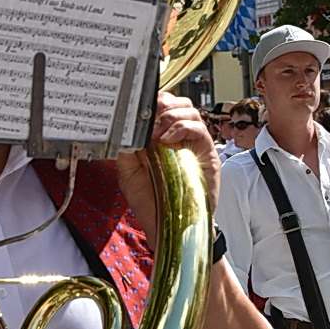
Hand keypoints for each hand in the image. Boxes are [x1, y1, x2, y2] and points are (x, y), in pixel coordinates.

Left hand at [116, 92, 219, 243]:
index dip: (152, 101)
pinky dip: (182, 127)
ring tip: (156, 133)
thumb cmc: (151, 203)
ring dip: (170, 115)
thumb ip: (125, 150)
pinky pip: (199, 129)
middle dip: (161, 103)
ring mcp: (194, 144)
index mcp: (160, 138)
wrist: (169, 227)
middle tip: (148, 119)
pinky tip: (167, 140)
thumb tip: (122, 128)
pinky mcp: (207, 154)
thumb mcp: (128, 174)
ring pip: (190, 110)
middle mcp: (178, 137)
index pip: (161, 106)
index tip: (138, 109)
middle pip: (177, 102)